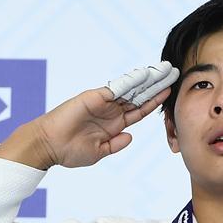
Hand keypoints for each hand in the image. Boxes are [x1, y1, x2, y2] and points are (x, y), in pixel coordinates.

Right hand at [0, 61, 178, 169]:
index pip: (140, 110)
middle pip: (139, 95)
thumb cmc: (70, 151)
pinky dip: (130, 82)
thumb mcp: (99, 152)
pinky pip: (115, 88)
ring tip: (164, 70)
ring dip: (147, 79)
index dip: (155, 102)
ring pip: (130, 88)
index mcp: (114, 124)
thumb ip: (115, 144)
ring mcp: (103, 102)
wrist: (49, 147)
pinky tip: (144, 75)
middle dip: (156, 85)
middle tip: (173, 73)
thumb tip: (130, 136)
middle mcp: (111, 111)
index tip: (170, 94)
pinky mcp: (94, 97)